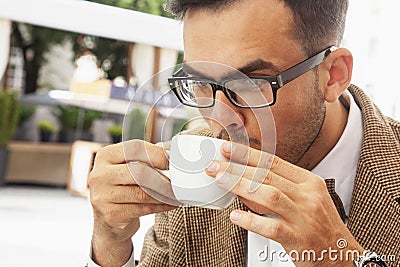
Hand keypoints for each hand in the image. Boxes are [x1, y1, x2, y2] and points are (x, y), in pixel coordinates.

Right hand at [88, 140, 176, 265]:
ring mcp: (102, 196)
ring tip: (178, 193)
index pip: (135, 148)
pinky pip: (144, 208)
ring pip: (143, 193)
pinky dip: (162, 206)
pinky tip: (171, 203)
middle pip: (140, 172)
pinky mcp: (111, 215)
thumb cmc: (123, 188)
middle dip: (163, 177)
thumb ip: (146, 157)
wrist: (107, 222)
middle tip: (179, 181)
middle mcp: (99, 174)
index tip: (173, 160)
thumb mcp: (128, 168)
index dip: (157, 153)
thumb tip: (171, 148)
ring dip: (166, 194)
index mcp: (105, 155)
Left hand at [206, 141, 362, 265]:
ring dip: (241, 186)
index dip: (248, 154)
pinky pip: (271, 227)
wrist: (342, 255)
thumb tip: (244, 180)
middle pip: (267, 176)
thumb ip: (278, 189)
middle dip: (237, 168)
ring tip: (220, 181)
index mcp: (308, 182)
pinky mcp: (298, 238)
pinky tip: (235, 216)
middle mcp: (307, 196)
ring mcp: (304, 217)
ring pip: (269, 195)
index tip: (227, 148)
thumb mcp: (305, 199)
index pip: (273, 162)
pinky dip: (251, 220)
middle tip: (215, 165)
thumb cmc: (320, 225)